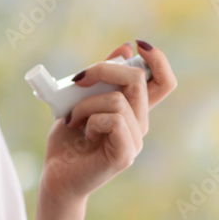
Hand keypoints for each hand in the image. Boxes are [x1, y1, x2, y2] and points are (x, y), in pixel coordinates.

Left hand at [39, 40, 176, 205]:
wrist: (55, 175)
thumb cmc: (67, 138)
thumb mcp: (80, 99)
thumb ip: (100, 79)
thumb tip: (124, 49)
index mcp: (133, 110)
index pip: (163, 82)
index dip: (157, 60)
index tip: (137, 44)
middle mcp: (139, 124)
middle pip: (139, 80)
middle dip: (105, 69)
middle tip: (78, 79)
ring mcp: (134, 140)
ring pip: (119, 100)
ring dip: (86, 103)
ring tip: (72, 118)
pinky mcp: (125, 155)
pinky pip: (114, 120)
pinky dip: (91, 119)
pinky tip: (82, 132)